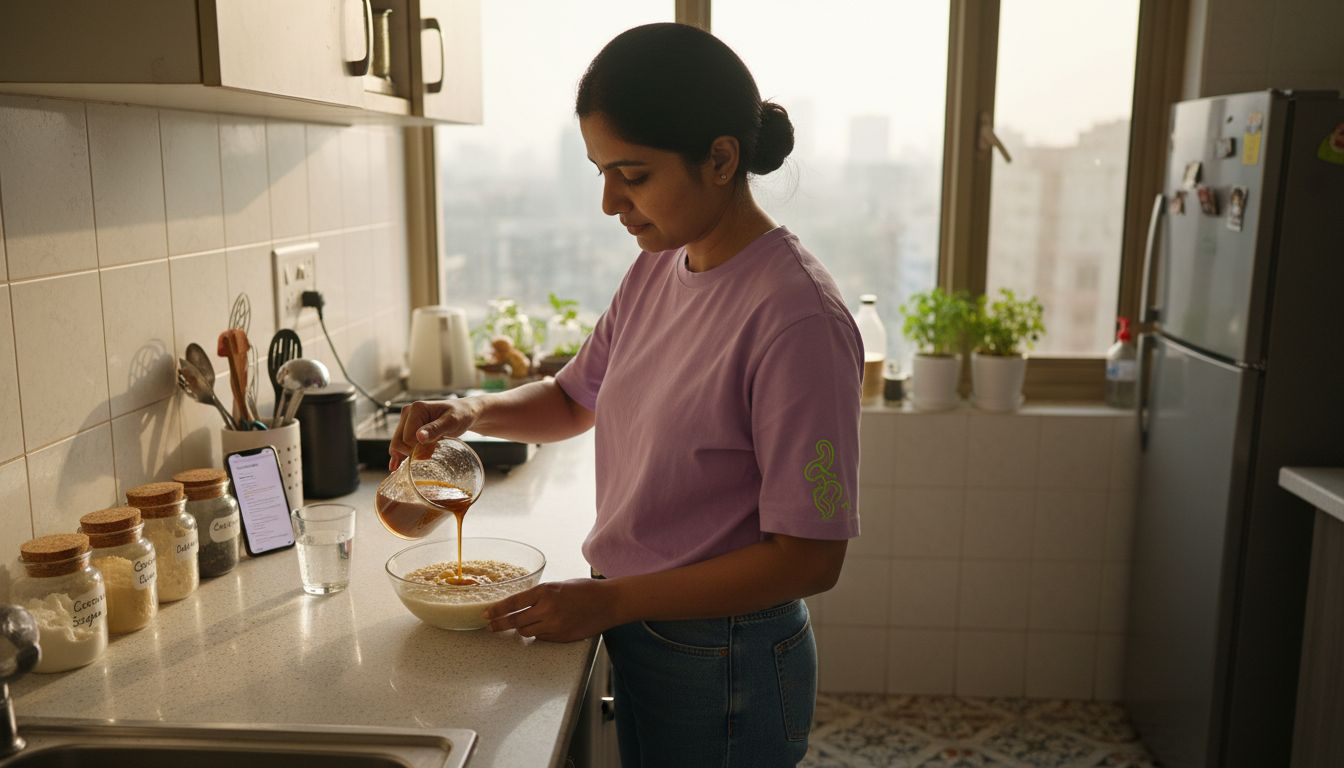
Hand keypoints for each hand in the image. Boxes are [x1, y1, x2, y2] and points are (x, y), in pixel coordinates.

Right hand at [387, 399, 479, 470]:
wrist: (464, 413)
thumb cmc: (460, 415)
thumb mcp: (452, 421)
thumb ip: (435, 428)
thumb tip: (419, 437)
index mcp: (416, 408)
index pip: (407, 438)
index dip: (418, 449)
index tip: (434, 449)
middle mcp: (407, 413)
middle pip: (398, 442)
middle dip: (413, 452)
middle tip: (431, 453)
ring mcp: (406, 421)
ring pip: (397, 445)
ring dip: (409, 454)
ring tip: (427, 453)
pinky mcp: (408, 428)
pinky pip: (398, 444)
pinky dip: (398, 455)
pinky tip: (395, 467)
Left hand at [484, 579, 614, 642]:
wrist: (608, 602)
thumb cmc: (585, 590)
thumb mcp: (558, 585)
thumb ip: (540, 596)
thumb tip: (522, 606)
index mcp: (545, 592)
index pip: (513, 603)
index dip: (497, 610)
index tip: (486, 614)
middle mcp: (547, 609)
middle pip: (515, 622)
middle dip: (500, 625)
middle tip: (491, 627)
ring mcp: (554, 625)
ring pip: (526, 632)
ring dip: (521, 629)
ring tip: (522, 625)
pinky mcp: (561, 637)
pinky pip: (541, 638)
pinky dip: (538, 633)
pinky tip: (544, 627)